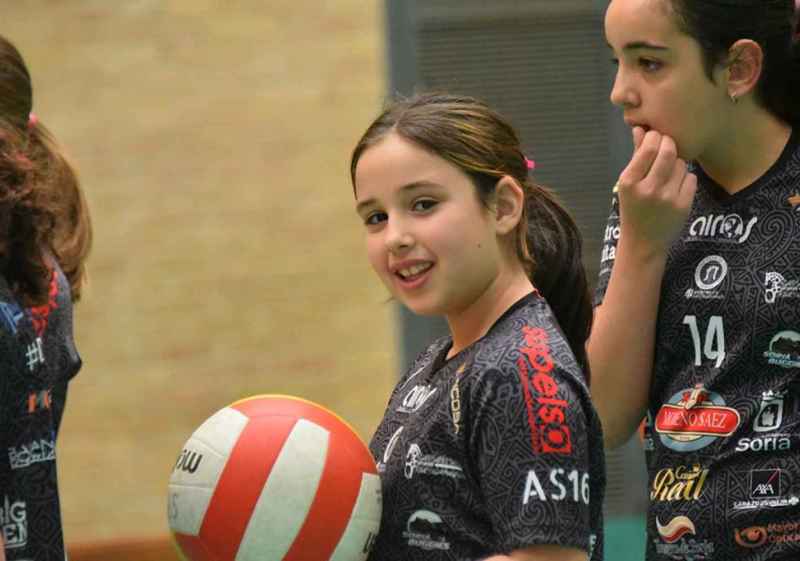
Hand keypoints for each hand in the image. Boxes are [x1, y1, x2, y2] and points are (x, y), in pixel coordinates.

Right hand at [615, 127, 696, 255]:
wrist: (642, 242)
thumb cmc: (633, 208)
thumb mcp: (628, 183)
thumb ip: (636, 155)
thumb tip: (640, 128)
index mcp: (629, 181)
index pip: (650, 147)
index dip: (656, 137)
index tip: (655, 139)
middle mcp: (648, 189)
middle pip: (669, 151)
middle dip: (670, 145)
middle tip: (668, 148)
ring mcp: (667, 198)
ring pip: (681, 164)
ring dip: (677, 164)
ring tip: (668, 174)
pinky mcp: (683, 205)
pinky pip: (690, 178)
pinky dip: (685, 179)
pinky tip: (675, 188)